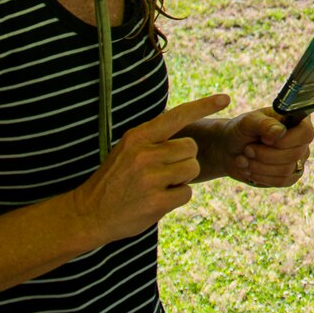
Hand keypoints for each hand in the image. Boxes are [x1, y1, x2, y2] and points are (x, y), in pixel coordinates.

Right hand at [69, 93, 229, 244]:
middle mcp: (144, 154)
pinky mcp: (157, 201)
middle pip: (191, 148)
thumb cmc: (115, 179)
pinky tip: (156, 200)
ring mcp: (151, 178)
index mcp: (137, 137)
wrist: (88, 214)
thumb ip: (154, 139)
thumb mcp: (127, 150)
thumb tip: (188, 129)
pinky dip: (177, 197)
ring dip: (181, 179)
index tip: (225, 98)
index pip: (177, 115)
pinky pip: (187, 193)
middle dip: (184, 160)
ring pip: (192, 169)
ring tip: (158, 185)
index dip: (203, 106)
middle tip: (161, 172)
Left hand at [211, 108, 313, 187]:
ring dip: (259, 166)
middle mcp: (302, 141)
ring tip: (243, 159)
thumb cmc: (241, 130)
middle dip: (265, 155)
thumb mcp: (248, 122)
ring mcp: (298, 160)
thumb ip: (264, 124)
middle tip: (247, 149)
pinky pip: (282, 181)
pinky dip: (261, 177)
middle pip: (294, 154)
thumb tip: (280, 132)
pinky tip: (249, 170)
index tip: (263, 139)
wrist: (230, 149)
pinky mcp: (290, 176)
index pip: (305, 133)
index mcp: (297, 121)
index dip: (285, 140)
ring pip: (286, 170)